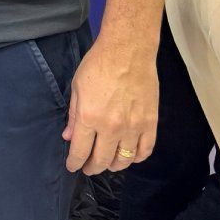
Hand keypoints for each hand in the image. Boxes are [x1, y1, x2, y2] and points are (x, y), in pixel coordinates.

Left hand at [63, 38, 157, 174]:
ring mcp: (133, 127)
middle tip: (88, 168)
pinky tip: (129, 156)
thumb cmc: (98, 65)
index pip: (80, 151)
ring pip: (123, 160)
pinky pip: (144, 151)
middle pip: (101, 160)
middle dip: (92, 168)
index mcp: (89, 117)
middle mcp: (111, 127)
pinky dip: (136, 158)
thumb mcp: (77, 87)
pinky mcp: (150, 124)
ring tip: (108, 163)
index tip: (72, 167)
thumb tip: (68, 137)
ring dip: (113, 165)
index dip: (74, 163)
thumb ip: (72, 115)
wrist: (128, 51)